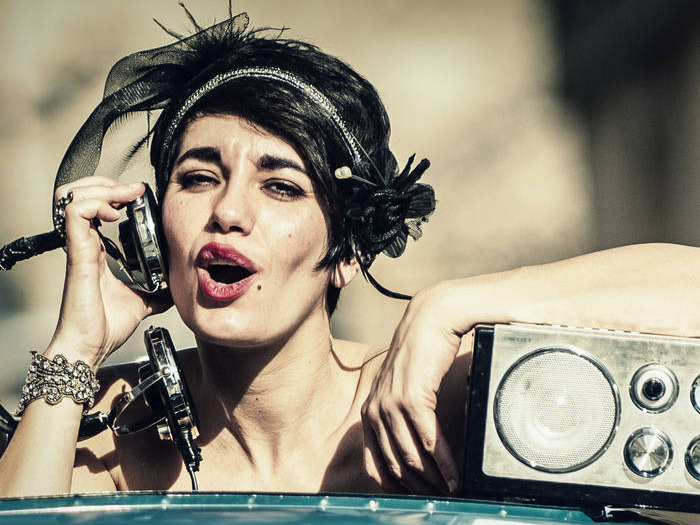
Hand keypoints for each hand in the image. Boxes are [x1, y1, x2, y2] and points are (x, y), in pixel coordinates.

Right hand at [49, 177, 170, 366]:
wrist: (91, 347)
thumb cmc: (105, 326)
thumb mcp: (143, 301)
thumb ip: (157, 290)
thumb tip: (177, 287)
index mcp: (98, 251)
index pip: (96, 208)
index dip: (114, 193)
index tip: (139, 196)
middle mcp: (86, 245)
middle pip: (81, 195)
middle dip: (107, 183)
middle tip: (132, 191)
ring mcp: (80, 248)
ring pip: (75, 198)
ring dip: (102, 188)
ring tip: (124, 196)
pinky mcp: (78, 255)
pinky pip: (75, 215)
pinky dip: (95, 204)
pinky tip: (113, 212)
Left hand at [361, 281, 463, 494]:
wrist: (429, 321)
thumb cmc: (420, 354)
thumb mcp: (403, 387)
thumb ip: (403, 414)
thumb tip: (419, 445)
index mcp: (370, 411)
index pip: (378, 462)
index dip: (399, 485)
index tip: (420, 496)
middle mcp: (375, 410)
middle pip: (396, 464)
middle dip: (420, 487)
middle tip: (441, 498)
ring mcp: (391, 405)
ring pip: (412, 457)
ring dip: (434, 480)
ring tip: (451, 492)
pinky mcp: (412, 399)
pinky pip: (428, 441)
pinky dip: (444, 464)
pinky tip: (455, 475)